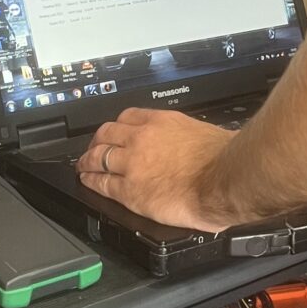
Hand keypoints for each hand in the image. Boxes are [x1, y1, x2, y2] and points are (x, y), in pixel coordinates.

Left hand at [76, 108, 237, 230]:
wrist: (222, 179)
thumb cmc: (222, 159)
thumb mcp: (201, 132)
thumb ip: (184, 136)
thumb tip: (187, 144)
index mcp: (161, 121)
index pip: (127, 117)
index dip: (117, 126)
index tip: (116, 131)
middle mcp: (142, 138)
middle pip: (107, 134)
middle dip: (97, 141)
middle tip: (94, 147)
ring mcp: (132, 164)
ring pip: (99, 157)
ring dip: (88, 160)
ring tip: (83, 165)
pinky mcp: (129, 190)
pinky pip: (101, 183)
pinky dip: (90, 181)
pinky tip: (87, 181)